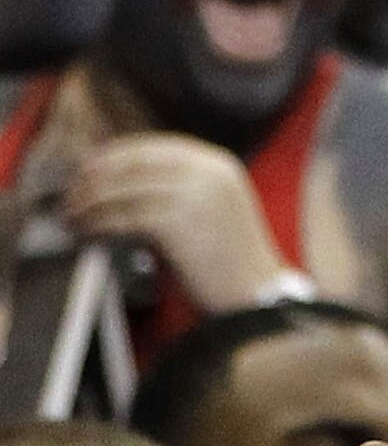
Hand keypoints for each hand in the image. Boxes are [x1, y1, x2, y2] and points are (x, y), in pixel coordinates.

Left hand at [61, 133, 287, 311]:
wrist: (256, 297)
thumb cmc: (231, 262)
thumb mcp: (214, 209)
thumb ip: (180, 189)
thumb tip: (122, 183)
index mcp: (217, 165)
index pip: (153, 148)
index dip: (114, 156)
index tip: (89, 169)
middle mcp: (207, 173)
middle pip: (134, 164)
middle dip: (96, 178)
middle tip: (72, 195)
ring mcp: (194, 196)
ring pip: (124, 189)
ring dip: (90, 202)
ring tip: (73, 216)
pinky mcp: (178, 223)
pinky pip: (125, 216)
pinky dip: (99, 223)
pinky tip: (88, 232)